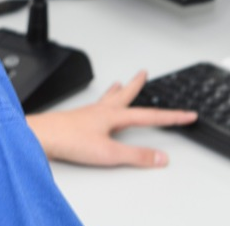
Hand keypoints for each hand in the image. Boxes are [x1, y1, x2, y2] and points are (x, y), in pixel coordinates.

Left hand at [25, 70, 196, 167]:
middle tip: (145, 73)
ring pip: (108, 98)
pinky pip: (95, 105)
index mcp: (114, 116)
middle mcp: (102, 111)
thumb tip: (161, 157)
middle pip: (126, 96)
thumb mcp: (109, 153)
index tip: (188, 114)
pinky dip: (102, 101)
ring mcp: (88, 113)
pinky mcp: (76, 119)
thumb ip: (136, 156)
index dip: (171, 116)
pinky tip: (96, 107)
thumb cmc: (70, 141)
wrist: (41, 136)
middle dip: (138, 86)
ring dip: (118, 90)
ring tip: (122, 83)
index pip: (150, 116)